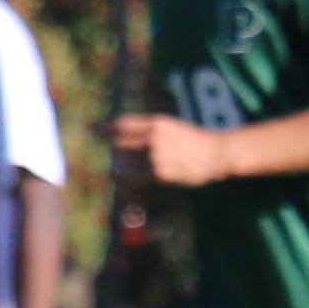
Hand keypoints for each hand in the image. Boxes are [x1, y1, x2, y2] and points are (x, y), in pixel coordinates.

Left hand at [110, 110, 229, 187]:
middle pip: (119, 144)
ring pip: (124, 163)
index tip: (91, 129)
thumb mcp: (172, 128)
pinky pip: (135, 179)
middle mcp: (154, 137)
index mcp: (156, 123)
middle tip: (111, 159)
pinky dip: (128, 182)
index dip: (104, 128)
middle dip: (113, 153)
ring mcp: (156, 155)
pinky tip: (126, 185)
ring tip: (120, 173)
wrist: (217, 154)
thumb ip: (150, 132)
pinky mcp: (160, 173)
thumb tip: (127, 137)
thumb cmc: (196, 142)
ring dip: (119, 169)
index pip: (122, 124)